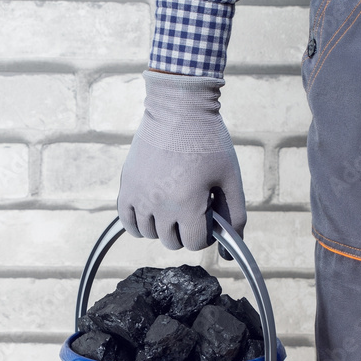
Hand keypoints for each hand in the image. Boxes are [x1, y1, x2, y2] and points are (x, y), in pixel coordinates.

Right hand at [117, 69, 246, 259]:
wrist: (178, 108)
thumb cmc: (209, 142)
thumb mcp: (230, 179)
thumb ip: (234, 217)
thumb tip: (229, 252)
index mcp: (188, 205)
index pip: (195, 243)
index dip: (207, 232)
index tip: (209, 214)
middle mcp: (160, 205)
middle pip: (172, 242)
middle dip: (186, 230)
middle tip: (193, 206)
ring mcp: (139, 196)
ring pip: (150, 234)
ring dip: (164, 227)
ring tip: (175, 204)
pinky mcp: (126, 185)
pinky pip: (127, 221)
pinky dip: (138, 224)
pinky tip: (152, 213)